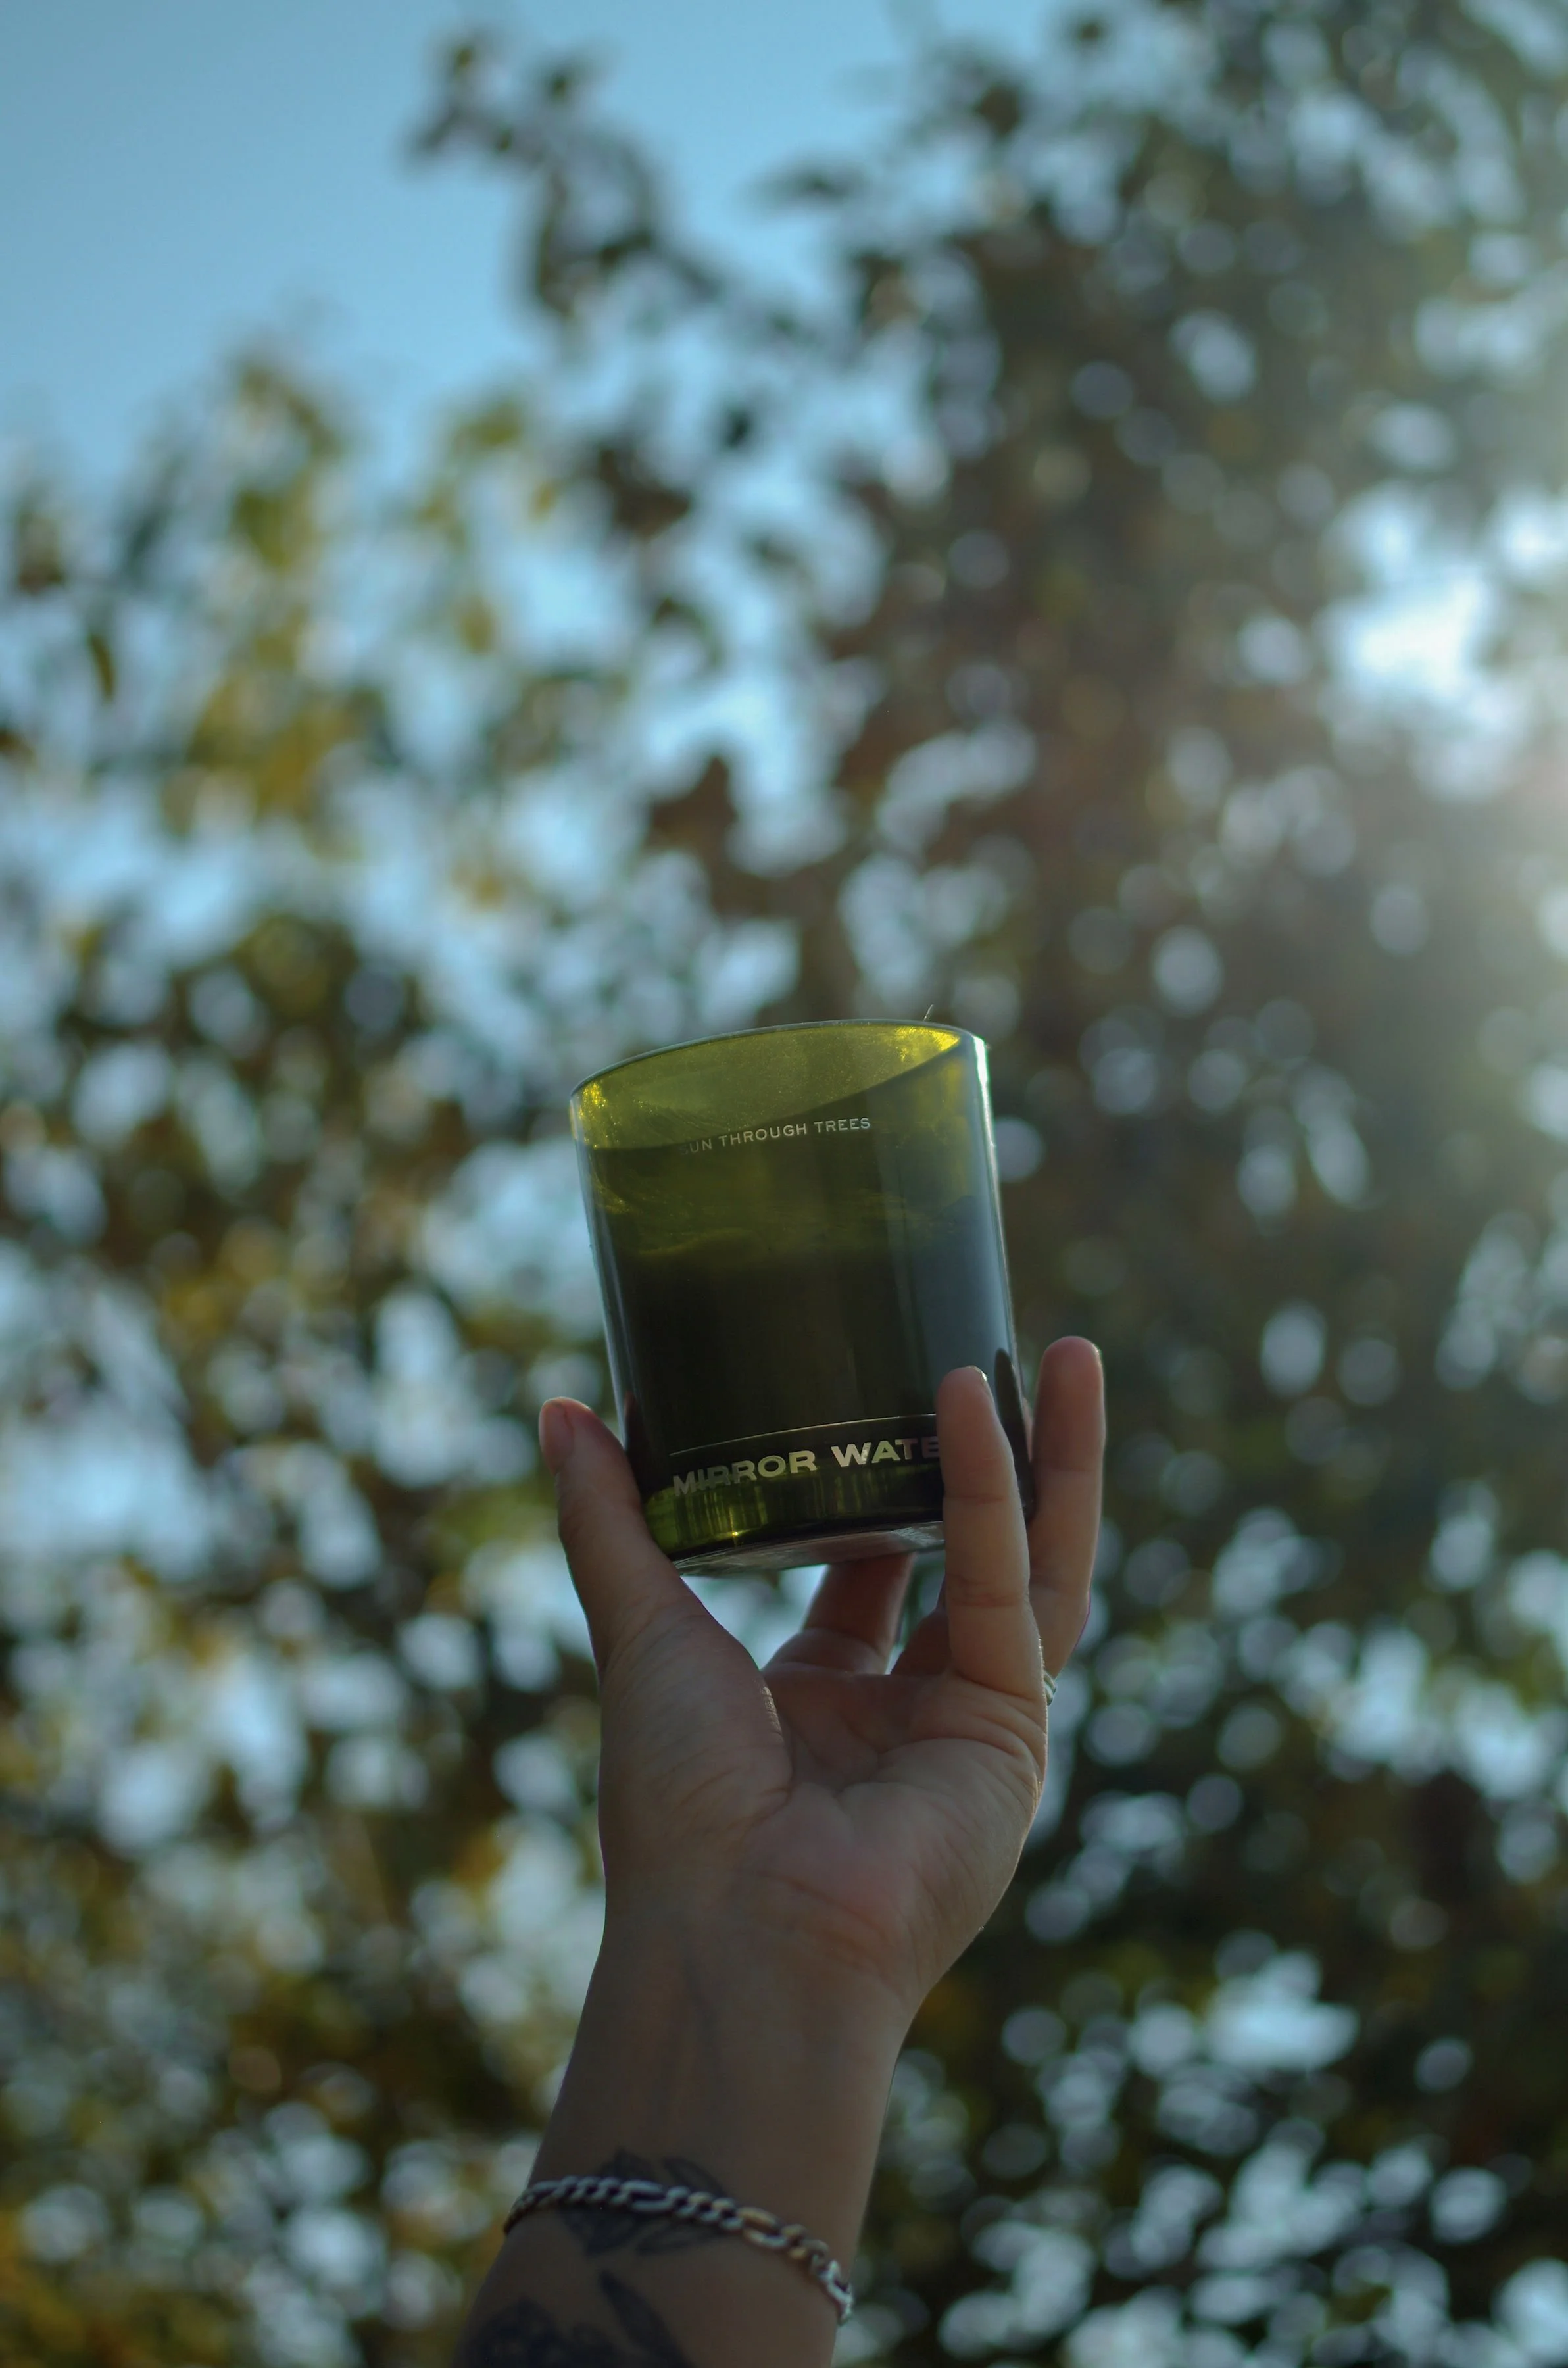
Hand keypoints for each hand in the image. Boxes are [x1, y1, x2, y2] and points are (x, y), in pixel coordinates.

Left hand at [541, 1340, 1103, 2025]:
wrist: (735, 1936)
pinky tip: (979, 1400)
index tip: (891, 1387)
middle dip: (1001, 1455)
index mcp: (817, 1697)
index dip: (886, 1483)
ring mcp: (970, 1722)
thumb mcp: (641, 1633)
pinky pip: (1009, 1588)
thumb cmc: (676, 1808)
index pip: (872, 1571)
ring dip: (1053, 1456)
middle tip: (1010, 1348)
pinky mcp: (1011, 1731)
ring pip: (1031, 1562)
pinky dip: (998, 1493)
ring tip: (1072, 1350)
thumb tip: (561, 1407)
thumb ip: (611, 1519)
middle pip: (975, 1553)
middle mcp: (905, 1708)